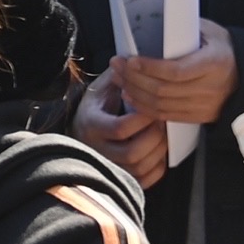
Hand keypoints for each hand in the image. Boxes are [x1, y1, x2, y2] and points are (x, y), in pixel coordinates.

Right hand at [74, 70, 170, 188]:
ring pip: (139, 168)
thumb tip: (131, 62)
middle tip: (162, 122)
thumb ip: (119, 77)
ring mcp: (106, 166)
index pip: (120, 128)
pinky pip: (142, 181)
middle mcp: (95, 149)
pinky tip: (158, 153)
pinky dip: (156, 169)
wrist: (81, 127)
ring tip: (162, 135)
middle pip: (132, 152)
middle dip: (155, 137)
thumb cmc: (97, 105)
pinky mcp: (118, 177)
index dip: (142, 119)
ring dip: (158, 152)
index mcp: (91, 124)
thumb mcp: (103, 87)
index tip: (152, 107)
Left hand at [114, 17, 237, 128]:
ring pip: (161, 105)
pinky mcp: (198, 117)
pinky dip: (144, 107)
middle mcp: (210, 88)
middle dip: (134, 78)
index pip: (176, 71)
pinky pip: (166, 116)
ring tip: (118, 78)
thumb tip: (155, 23)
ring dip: (134, 92)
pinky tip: (131, 95)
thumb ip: (187, 29)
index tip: (131, 59)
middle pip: (163, 90)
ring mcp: (204, 106)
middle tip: (116, 65)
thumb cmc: (224, 49)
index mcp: (215, 63)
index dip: (150, 68)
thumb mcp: (211, 32)